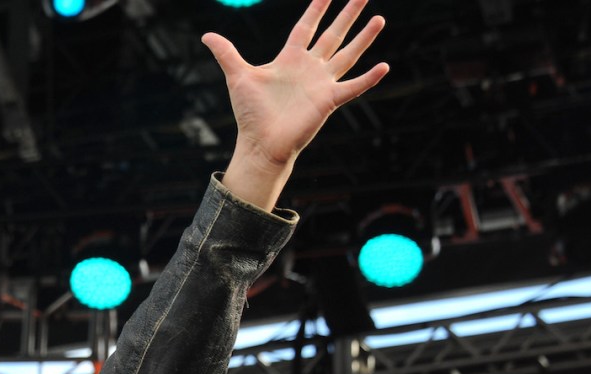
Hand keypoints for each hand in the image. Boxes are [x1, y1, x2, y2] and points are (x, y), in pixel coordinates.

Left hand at [204, 0, 388, 208]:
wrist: (260, 143)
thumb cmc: (250, 112)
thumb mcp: (237, 76)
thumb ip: (226, 53)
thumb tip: (206, 35)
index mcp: (290, 59)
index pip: (306, 27)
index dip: (316, 9)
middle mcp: (309, 68)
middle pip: (333, 34)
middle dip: (347, 14)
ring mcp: (321, 83)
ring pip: (347, 55)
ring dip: (364, 38)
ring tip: (379, 19)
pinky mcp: (328, 101)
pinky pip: (353, 87)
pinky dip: (369, 78)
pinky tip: (384, 66)